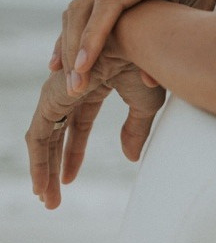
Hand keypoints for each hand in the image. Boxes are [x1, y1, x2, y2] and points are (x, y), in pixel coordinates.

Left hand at [28, 44, 165, 208]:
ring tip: (45, 199)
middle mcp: (70, 90)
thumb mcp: (145, 105)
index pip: (76, 127)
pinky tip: (45, 180)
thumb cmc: (150, 64)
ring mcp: (58, 93)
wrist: (143, 43)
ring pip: (42, 138)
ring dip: (41, 170)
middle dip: (52, 167)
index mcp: (91, 87)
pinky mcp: (52, 98)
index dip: (73, 154)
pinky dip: (39, 160)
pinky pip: (38, 135)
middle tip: (51, 199)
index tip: (69, 180)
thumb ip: (135, 131)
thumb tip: (130, 158)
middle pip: (55, 135)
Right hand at [51, 0, 215, 93]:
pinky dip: (75, 35)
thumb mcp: (205, 21)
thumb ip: (179, 46)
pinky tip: (64, 62)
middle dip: (76, 46)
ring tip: (65, 78)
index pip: (110, 3)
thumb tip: (150, 79)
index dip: (93, 36)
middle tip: (74, 84)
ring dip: (69, 43)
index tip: (84, 67)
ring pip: (81, 7)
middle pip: (88, 5)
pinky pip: (87, 10)